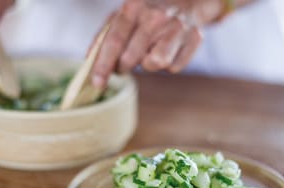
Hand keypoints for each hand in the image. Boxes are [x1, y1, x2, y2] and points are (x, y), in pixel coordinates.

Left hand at [91, 0, 223, 86]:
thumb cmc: (147, 12)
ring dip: (148, 63)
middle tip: (124, 64)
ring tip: (150, 50)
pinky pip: (173, 67)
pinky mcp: (194, 39)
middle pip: (131, 58)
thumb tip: (89, 60)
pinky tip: (168, 49)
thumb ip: (104, 36)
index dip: (103, 65)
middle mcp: (156, 16)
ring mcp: (177, 27)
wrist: (188, 2)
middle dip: (123, 67)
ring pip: (154, 65)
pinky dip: (168, 63)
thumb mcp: (123, 15)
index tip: (97, 83)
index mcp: (134, 6)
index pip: (114, 40)